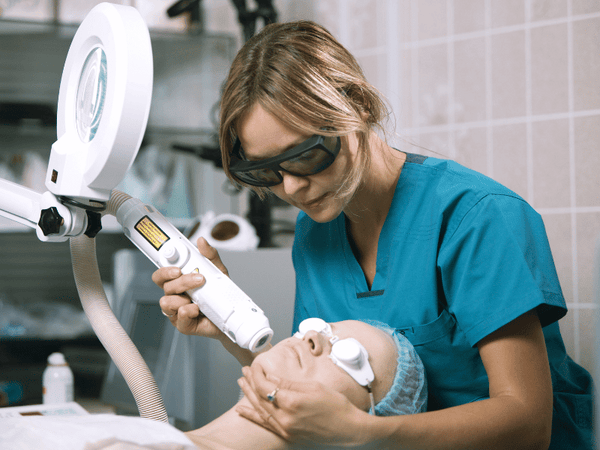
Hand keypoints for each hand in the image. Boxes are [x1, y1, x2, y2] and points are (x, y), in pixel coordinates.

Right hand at [151, 237, 228, 338]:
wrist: (231, 315)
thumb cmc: (220, 294)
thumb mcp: (218, 271)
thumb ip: (210, 255)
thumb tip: (202, 242)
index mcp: (178, 282)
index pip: (161, 274)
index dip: (164, 270)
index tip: (177, 268)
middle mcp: (175, 296)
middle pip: (165, 286)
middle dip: (182, 281)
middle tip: (199, 279)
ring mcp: (177, 311)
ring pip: (166, 302)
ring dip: (183, 297)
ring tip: (199, 297)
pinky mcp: (183, 324)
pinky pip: (179, 317)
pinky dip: (189, 311)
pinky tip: (198, 309)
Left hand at [236, 365, 367, 446]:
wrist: (348, 429)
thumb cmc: (336, 405)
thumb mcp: (313, 387)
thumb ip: (288, 383)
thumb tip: (270, 377)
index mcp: (292, 401)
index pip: (266, 385)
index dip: (257, 373)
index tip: (254, 364)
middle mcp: (285, 417)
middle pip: (260, 396)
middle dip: (251, 381)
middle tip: (245, 370)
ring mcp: (285, 428)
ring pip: (260, 409)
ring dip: (248, 395)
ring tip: (242, 383)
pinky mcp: (287, 435)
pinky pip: (265, 424)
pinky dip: (252, 416)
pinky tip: (241, 409)